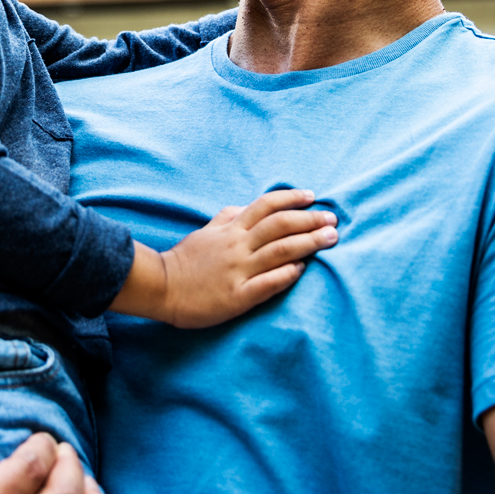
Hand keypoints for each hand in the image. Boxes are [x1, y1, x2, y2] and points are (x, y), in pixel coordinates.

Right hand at [113, 188, 337, 327]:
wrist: (161, 287)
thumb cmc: (186, 260)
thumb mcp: (206, 231)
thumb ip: (229, 217)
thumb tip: (250, 207)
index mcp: (231, 229)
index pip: (266, 205)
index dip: (291, 198)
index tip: (312, 197)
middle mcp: (237, 246)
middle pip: (279, 226)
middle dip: (309, 220)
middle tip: (332, 220)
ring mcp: (237, 270)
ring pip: (279, 251)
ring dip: (307, 243)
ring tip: (330, 239)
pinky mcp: (236, 296)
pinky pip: (267, 283)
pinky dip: (287, 275)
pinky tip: (303, 270)